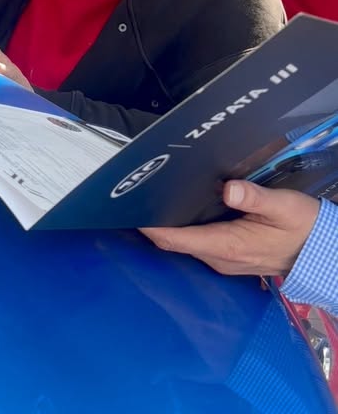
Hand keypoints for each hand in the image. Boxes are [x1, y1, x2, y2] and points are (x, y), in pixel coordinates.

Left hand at [141, 181, 319, 276]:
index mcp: (227, 246)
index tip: (130, 208)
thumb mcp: (284, 206)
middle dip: (152, 220)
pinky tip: (178, 207)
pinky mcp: (227, 255)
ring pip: (183, 242)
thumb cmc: (303, 227)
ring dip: (166, 224)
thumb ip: (255, 197)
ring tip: (149, 196)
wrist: (322, 251)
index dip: (150, 226)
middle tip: (134, 193)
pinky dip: (182, 227)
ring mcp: (222, 260)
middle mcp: (219, 258)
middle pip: (173, 241)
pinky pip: (196, 242)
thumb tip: (228, 188)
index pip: (176, 239)